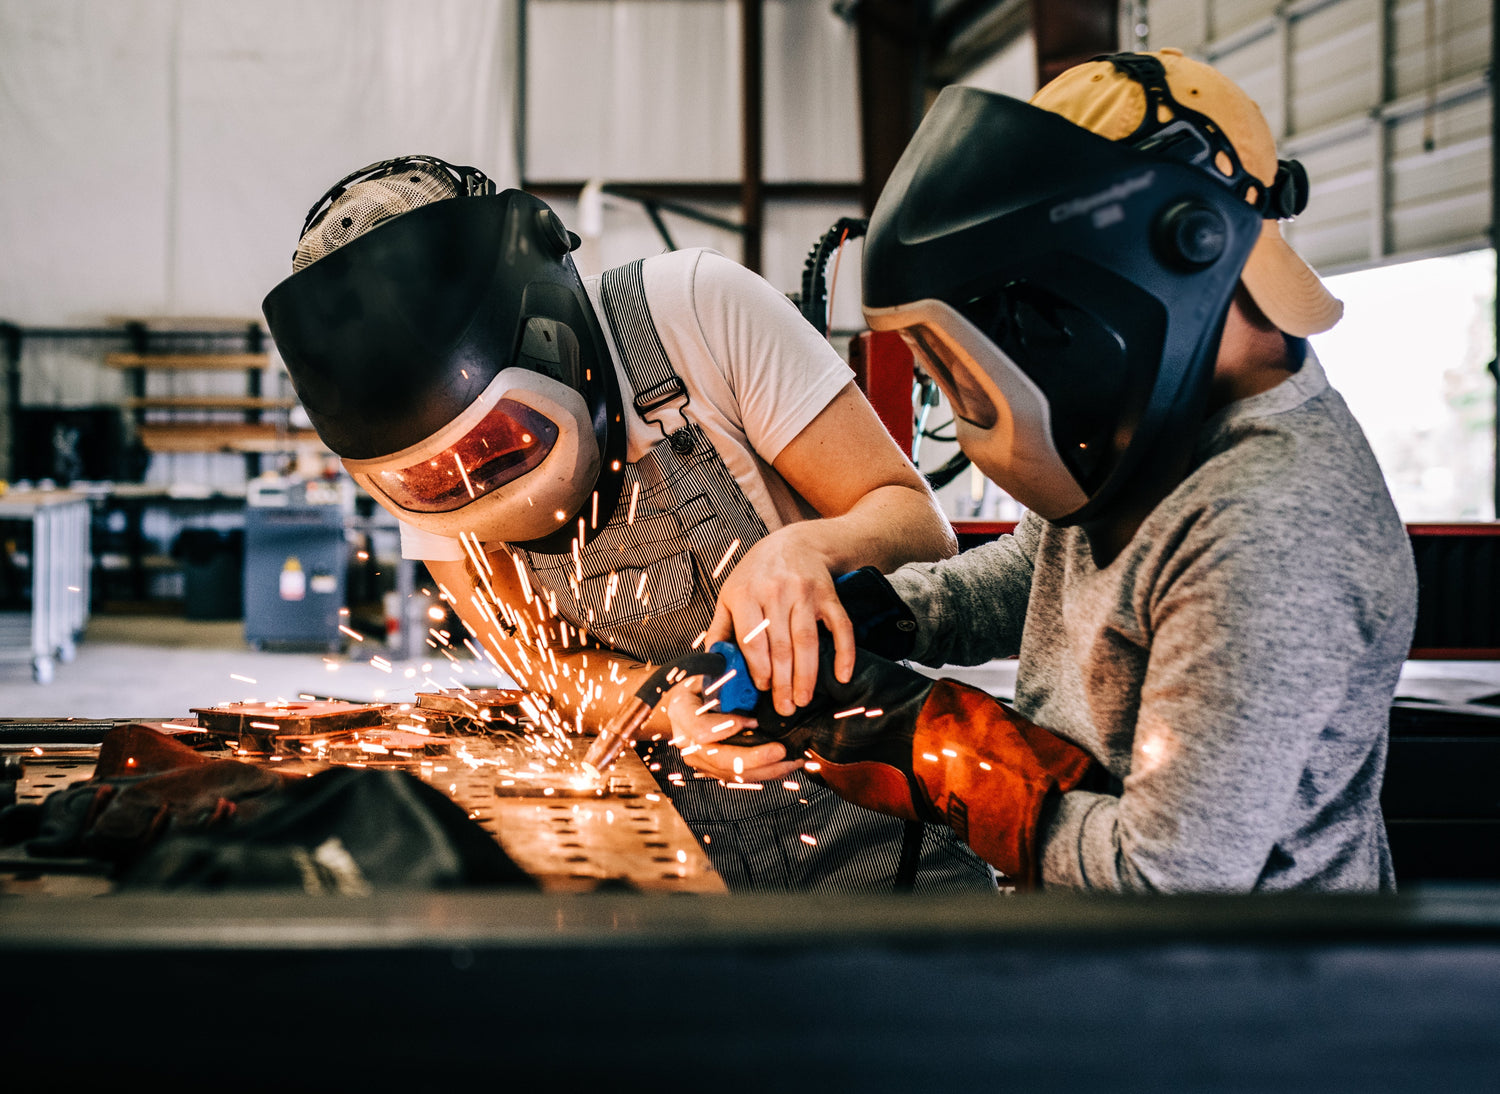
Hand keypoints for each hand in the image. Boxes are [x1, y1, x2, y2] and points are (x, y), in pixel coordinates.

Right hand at [662, 678, 804, 783]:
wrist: (683, 703)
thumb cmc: (699, 683)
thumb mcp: (707, 671)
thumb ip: (724, 674)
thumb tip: (749, 669)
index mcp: (682, 713)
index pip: (702, 730)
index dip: (729, 727)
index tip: (753, 721)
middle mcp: (687, 741)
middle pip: (720, 760)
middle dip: (754, 758)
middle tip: (780, 751)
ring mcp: (700, 759)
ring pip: (733, 774)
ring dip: (767, 770)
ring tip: (793, 760)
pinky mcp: (714, 769)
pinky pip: (741, 777)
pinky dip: (766, 773)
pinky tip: (788, 765)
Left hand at [705, 528, 856, 716]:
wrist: (796, 541)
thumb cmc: (758, 573)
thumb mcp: (730, 594)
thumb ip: (720, 628)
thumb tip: (712, 663)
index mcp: (746, 594)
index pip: (752, 639)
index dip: (758, 668)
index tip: (763, 689)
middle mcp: (775, 592)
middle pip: (780, 646)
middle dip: (783, 682)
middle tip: (785, 708)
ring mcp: (805, 593)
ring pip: (807, 641)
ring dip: (807, 675)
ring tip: (803, 699)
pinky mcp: (829, 596)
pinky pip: (840, 627)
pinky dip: (844, 653)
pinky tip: (841, 675)